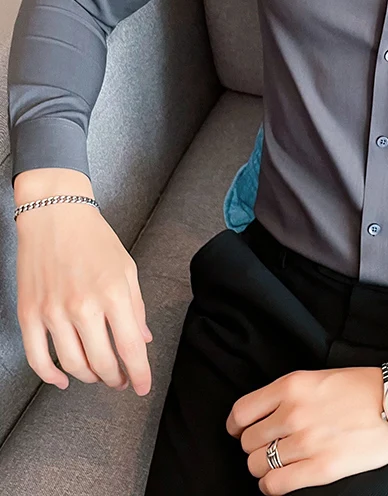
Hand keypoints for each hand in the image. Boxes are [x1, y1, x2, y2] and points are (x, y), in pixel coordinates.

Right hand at [15, 192, 152, 395]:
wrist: (55, 216)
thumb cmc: (95, 240)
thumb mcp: (127, 269)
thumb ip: (136, 306)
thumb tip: (143, 338)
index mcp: (114, 294)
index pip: (131, 347)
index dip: (139, 373)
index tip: (142, 387)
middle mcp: (84, 307)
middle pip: (102, 362)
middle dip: (115, 378)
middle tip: (121, 380)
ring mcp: (53, 312)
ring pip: (73, 365)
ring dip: (89, 378)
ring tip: (99, 376)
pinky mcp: (30, 314)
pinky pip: (38, 358)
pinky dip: (51, 376)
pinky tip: (64, 379)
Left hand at [226, 359, 387, 494]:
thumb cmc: (362, 388)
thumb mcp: (319, 377)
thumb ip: (290, 394)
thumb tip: (264, 416)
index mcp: (292, 385)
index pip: (242, 412)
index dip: (237, 426)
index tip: (241, 431)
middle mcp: (293, 412)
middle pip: (248, 442)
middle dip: (256, 447)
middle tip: (271, 447)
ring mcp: (306, 441)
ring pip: (258, 465)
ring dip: (264, 467)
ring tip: (279, 463)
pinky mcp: (321, 467)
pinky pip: (275, 484)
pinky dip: (272, 485)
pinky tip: (283, 479)